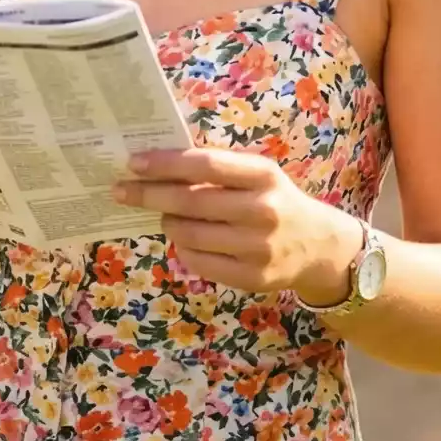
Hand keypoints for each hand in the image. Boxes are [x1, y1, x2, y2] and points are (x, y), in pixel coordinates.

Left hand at [115, 147, 362, 297]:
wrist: (319, 247)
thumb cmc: (276, 201)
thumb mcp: (258, 175)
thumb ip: (217, 168)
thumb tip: (156, 163)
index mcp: (263, 175)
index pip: (205, 165)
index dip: (165, 164)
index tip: (133, 162)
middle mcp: (262, 211)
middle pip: (190, 201)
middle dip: (149, 194)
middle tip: (121, 190)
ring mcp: (257, 248)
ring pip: (189, 234)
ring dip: (166, 222)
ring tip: (162, 216)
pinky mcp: (251, 278)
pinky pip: (198, 261)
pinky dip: (182, 248)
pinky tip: (183, 238)